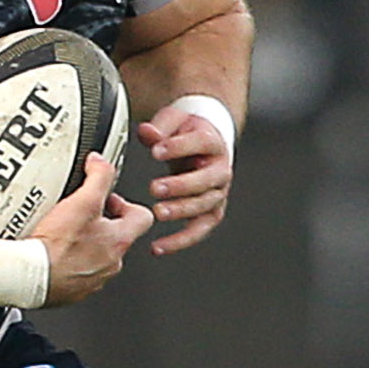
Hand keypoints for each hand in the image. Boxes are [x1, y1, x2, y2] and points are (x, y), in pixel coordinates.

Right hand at [35, 152, 153, 307]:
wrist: (31, 276)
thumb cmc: (56, 246)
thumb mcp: (82, 201)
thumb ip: (98, 177)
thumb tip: (101, 162)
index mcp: (119, 241)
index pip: (142, 218)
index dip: (127, 205)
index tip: (109, 199)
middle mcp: (111, 263)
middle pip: (116, 238)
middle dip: (99, 224)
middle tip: (79, 215)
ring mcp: (94, 280)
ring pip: (96, 257)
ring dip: (83, 245)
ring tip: (61, 234)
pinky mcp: (74, 292)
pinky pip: (77, 274)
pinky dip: (67, 263)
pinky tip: (51, 253)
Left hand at [136, 103, 232, 255]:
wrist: (205, 144)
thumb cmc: (188, 133)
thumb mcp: (174, 121)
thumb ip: (160, 127)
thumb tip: (148, 132)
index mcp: (213, 142)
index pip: (201, 143)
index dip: (179, 147)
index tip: (156, 151)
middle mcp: (220, 169)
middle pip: (207, 179)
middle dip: (181, 185)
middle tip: (156, 188)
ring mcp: (217, 192)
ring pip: (205, 205)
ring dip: (181, 211)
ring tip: (157, 212)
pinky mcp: (210, 212)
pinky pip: (198, 229)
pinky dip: (180, 240)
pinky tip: (159, 246)